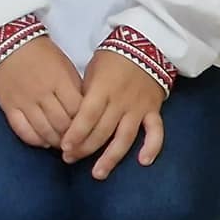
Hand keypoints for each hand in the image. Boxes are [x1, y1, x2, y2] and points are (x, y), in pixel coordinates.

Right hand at [0, 36, 83, 149]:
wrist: (6, 41)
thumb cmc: (39, 51)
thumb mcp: (64, 64)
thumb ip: (75, 88)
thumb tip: (84, 112)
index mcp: (60, 81)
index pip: (79, 111)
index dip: (85, 124)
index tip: (88, 128)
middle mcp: (43, 93)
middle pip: (63, 125)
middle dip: (72, 137)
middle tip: (76, 141)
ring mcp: (25, 101)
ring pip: (45, 131)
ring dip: (56, 141)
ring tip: (61, 143)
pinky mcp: (9, 106)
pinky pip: (23, 130)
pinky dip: (35, 140)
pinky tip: (42, 140)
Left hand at [61, 49, 166, 177]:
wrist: (144, 46)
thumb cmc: (111, 58)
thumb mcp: (91, 71)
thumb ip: (85, 95)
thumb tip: (72, 119)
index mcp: (102, 90)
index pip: (87, 116)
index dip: (75, 133)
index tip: (63, 147)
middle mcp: (120, 102)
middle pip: (102, 131)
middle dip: (85, 148)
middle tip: (70, 160)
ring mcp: (139, 108)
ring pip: (125, 137)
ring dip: (111, 157)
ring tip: (98, 173)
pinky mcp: (154, 111)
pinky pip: (156, 132)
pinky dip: (152, 147)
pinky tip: (143, 162)